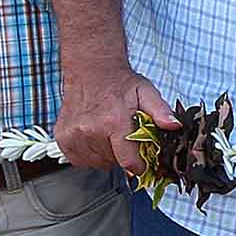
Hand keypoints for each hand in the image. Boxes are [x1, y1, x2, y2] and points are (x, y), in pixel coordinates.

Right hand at [54, 57, 173, 173]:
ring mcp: (73, 134)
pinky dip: (88, 154)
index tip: (142, 163)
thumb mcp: (146, 93)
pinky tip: (94, 137)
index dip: (139, 166)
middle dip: (122, 155)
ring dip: (105, 155)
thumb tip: (174, 125)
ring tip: (108, 134)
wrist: (90, 69)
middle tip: (123, 137)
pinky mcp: (62, 137)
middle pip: (112, 163)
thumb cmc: (119, 82)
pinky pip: (78, 160)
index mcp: (113, 122)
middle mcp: (90, 130)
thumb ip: (161, 111)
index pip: (128, 162)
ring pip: (96, 163)